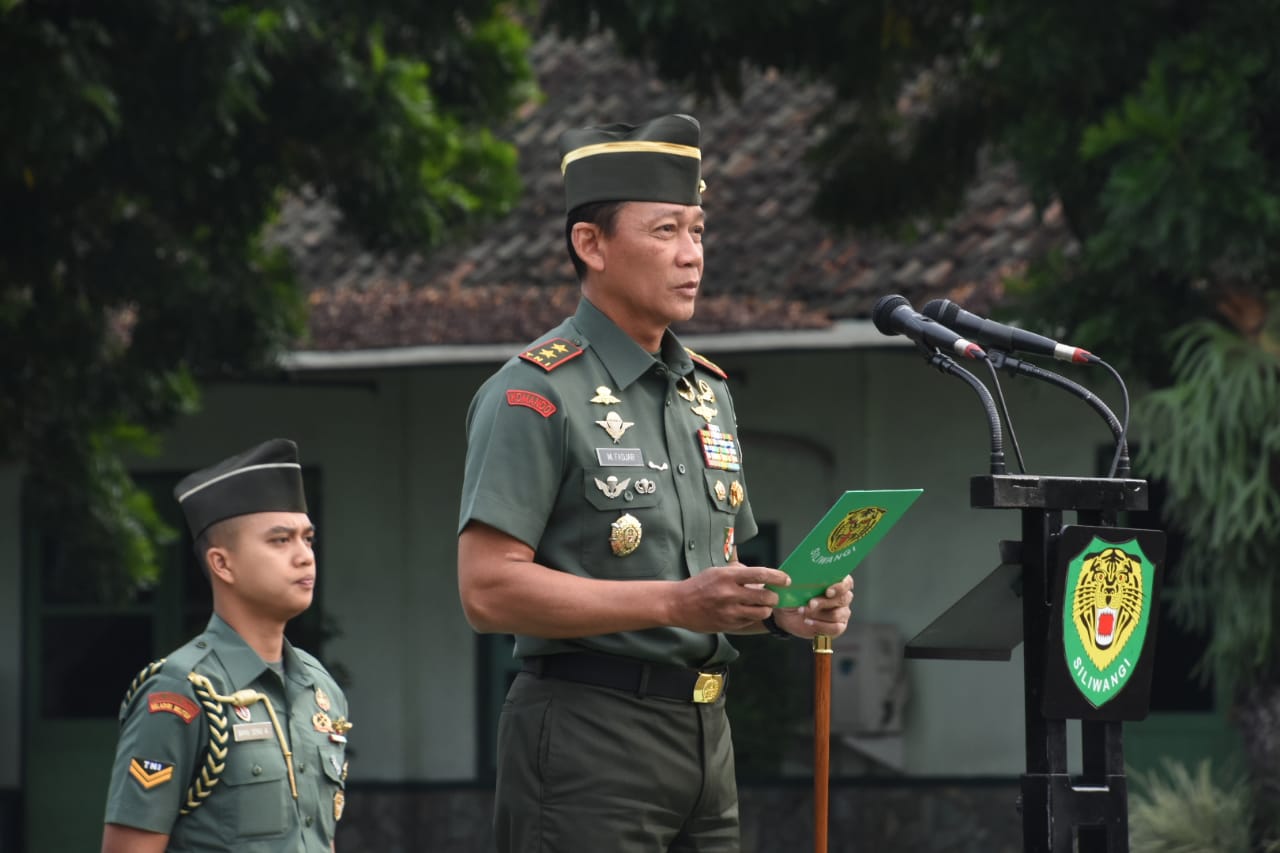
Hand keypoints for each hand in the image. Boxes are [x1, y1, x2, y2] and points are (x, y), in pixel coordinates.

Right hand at [669, 563, 790, 633]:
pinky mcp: (728, 625)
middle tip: (772, 595)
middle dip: (774, 596)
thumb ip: (738, 572)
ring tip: (762, 605)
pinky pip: (750, 621)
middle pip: (765, 596)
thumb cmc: (699, 585)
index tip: (786, 579)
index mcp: (728, 576)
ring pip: (761, 612)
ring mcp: (729, 611)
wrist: (678, 605)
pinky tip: (746, 612)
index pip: (760, 573)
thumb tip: (760, 576)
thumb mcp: (717, 571)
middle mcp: (730, 594)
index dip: (777, 576)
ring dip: (766, 609)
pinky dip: (752, 616)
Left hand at [771, 575, 853, 639]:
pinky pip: (835, 628)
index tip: (828, 591)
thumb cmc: (795, 595)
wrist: (788, 614)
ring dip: (819, 614)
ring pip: (837, 614)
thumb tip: (804, 575)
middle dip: (824, 602)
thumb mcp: (797, 585)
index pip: (846, 583)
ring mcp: (842, 613)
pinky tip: (808, 622)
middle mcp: (842, 597)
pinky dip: (820, 625)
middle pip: (842, 599)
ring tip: (803, 612)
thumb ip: (805, 579)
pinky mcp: (837, 627)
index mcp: (836, 582)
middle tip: (810, 603)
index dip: (839, 587)